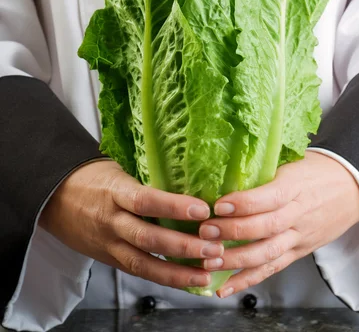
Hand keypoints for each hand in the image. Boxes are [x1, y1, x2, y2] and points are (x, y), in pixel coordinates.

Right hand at [39, 160, 221, 289]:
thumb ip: (146, 178)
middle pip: (148, 238)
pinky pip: (139, 272)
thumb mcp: (118, 169)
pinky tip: (189, 279)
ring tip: (208, 270)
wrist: (53, 197)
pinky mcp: (110, 259)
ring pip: (144, 263)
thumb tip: (188, 175)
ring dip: (179, 271)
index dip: (174, 207)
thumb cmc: (92, 177)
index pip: (146, 201)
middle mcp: (111, 221)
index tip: (202, 209)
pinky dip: (165, 278)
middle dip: (184, 247)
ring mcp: (109, 244)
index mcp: (114, 192)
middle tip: (215, 246)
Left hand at [199, 151, 358, 297]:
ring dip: (236, 260)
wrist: (352, 187)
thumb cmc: (316, 169)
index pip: (269, 198)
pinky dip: (247, 280)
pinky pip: (272, 269)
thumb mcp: (292, 161)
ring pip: (268, 253)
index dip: (243, 204)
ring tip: (210, 261)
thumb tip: (224, 169)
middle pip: (265, 228)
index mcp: (295, 185)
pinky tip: (224, 286)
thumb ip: (263, 169)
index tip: (219, 205)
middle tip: (206, 232)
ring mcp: (299, 236)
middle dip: (233, 233)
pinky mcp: (299, 252)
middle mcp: (298, 214)